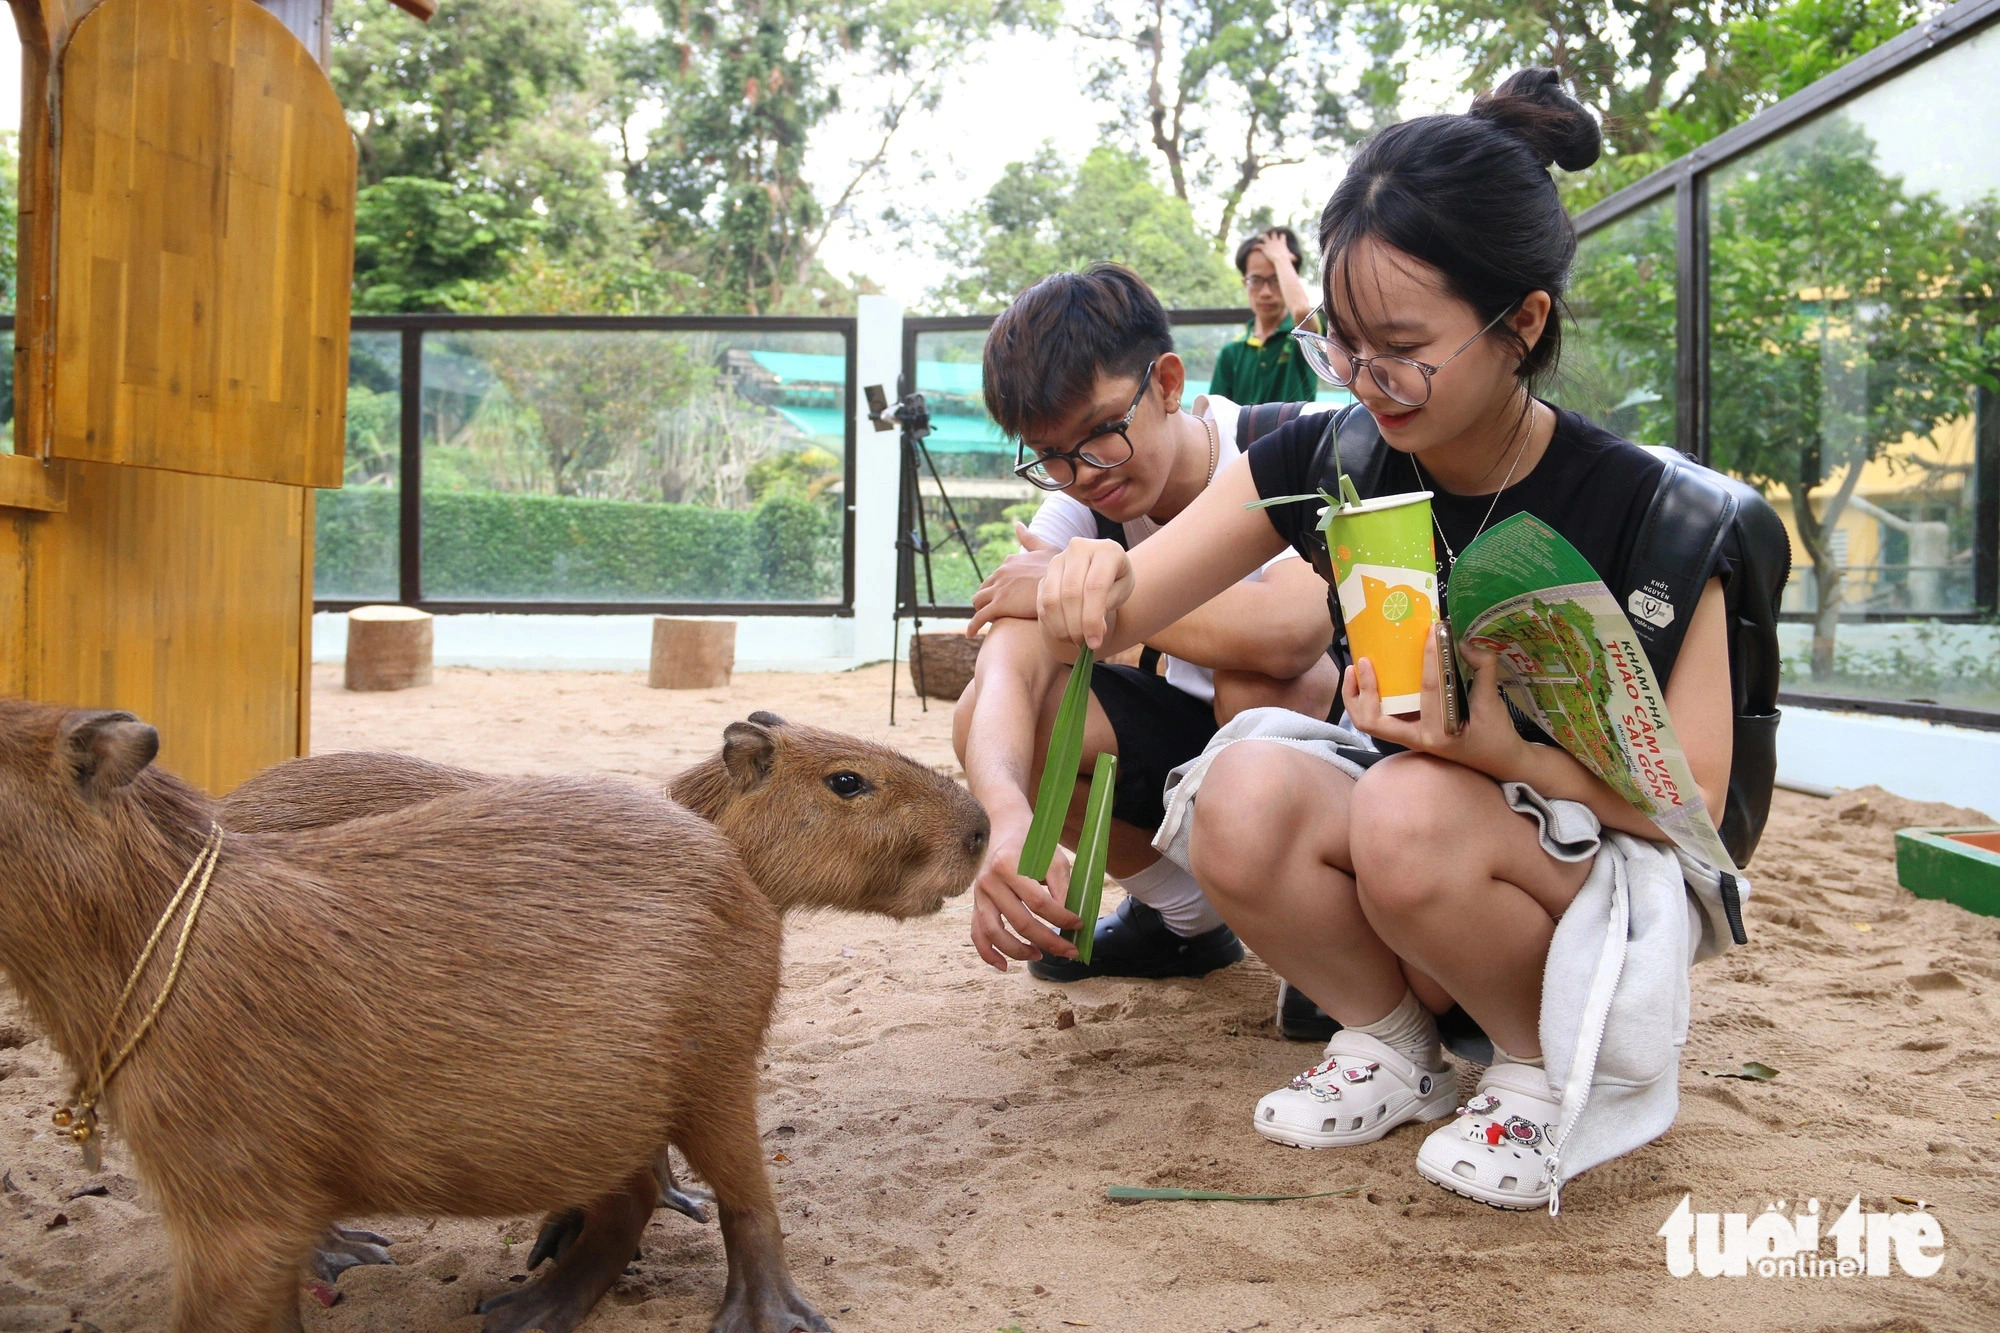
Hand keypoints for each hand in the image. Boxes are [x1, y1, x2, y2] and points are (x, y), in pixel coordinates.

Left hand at [967, 524, 1055, 635]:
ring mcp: (998, 589)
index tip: (1007, 598)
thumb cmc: (1061, 569)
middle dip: (987, 600)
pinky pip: (978, 617)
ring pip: (978, 601)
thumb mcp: (1046, 549)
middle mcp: (1001, 573)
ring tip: (986, 623)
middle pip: (984, 588)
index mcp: (1011, 561)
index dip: (999, 588)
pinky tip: (971, 635)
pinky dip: (972, 626)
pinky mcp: (999, 605)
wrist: (1065, 585)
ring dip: (980, 611)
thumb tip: (1017, 525)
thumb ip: (1030, 539)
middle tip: (995, 613)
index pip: (997, 576)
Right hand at [969, 815, 1081, 970]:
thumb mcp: (1053, 857)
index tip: (1079, 925)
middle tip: (1070, 952)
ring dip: (1018, 951)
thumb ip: (1062, 887)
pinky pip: (977, 934)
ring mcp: (978, 894)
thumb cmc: (1033, 843)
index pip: (1039, 902)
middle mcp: (990, 882)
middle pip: (1021, 922)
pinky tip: (1004, 966)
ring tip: (1039, 956)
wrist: (1003, 826)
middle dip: (1049, 941)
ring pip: (995, 933)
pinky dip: (988, 954)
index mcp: (1009, 865)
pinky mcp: (974, 904)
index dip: (1062, 919)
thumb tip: (1070, 922)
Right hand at [1036, 537, 1132, 658]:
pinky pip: (1042, 603)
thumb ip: (1108, 606)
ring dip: (1061, 627)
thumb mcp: (1123, 590)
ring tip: (1074, 641)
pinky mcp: (1045, 573)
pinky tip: (1064, 633)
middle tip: (1084, 645)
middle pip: (1071, 594)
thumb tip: (1094, 631)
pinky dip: (1051, 623)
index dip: (1092, 619)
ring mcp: (1058, 560)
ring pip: (1052, 599)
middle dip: (1076, 626)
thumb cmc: (1116, 580)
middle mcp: (1079, 548)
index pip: (1095, 587)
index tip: (1095, 644)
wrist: (1101, 567)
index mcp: (1106, 550)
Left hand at [1257, 230, 1297, 273]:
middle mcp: (1275, 241)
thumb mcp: (1290, 256)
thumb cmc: (1286, 258)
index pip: (1282, 236)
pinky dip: (1255, 246)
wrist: (1280, 259)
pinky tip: (1252, 247)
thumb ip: (1293, 256)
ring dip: (1262, 237)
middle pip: (1273, 234)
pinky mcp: (1265, 247)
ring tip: (1260, 237)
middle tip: (1269, 234)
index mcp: (1282, 242)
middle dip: (1271, 234)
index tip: (1281, 235)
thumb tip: (1297, 258)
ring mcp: (1269, 243)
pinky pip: (1258, 245)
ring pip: (1264, 236)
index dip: (1281, 236)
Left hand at [1342, 634, 1526, 778]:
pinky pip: (1380, 718)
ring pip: (1369, 722)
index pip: (1429, 689)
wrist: (1499, 761)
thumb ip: (1483, 669)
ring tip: (1356, 668)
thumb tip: (1466, 643)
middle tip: (1363, 661)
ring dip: (1356, 697)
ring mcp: (1410, 737)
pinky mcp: (1409, 732)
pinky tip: (1371, 678)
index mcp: (1441, 732)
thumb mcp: (1493, 701)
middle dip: (1363, 690)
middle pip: (1373, 721)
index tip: (1432, 630)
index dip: (1431, 656)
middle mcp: (1418, 738)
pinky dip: (1369, 699)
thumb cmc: (1498, 735)